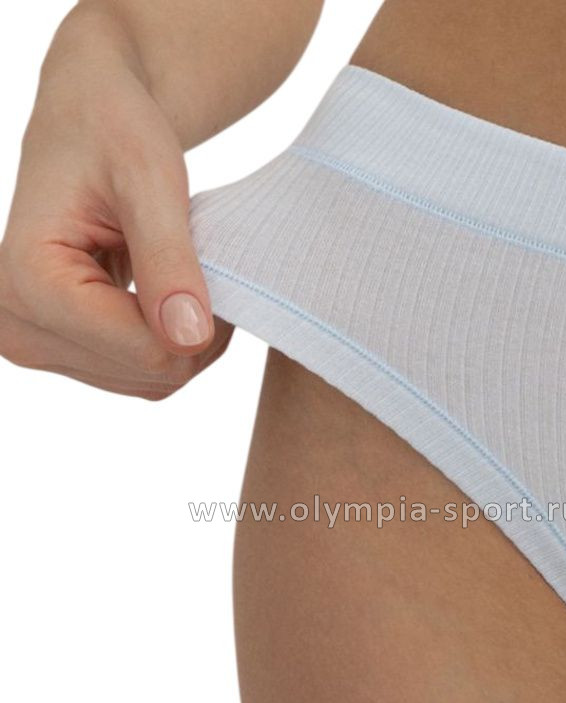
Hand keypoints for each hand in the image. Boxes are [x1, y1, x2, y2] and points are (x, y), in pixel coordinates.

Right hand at [0, 13, 232, 399]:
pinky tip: (170, 293)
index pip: (146, 349)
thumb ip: (169, 259)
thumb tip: (188, 340)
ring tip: (182, 270)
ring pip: (153, 381)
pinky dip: (172, 343)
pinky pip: (143, 377)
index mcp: (27, 282)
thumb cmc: (111, 128)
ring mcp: (34, 346)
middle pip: (151, 372)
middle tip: (198, 260)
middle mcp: (16, 327)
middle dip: (194, 326)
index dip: (199, 314)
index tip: (207, 257)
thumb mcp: (150, 178)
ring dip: (187, 336)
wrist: (84, 119)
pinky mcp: (59, 354)